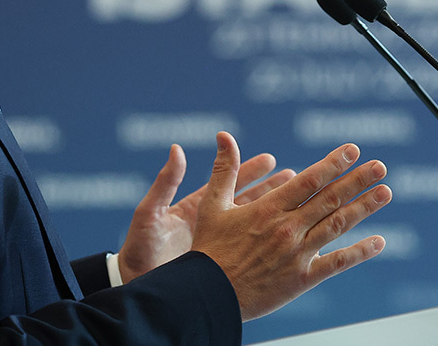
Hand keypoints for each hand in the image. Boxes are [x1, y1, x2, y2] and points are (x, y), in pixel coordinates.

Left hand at [117, 143, 294, 282]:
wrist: (136, 287)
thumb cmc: (139, 251)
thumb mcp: (151, 214)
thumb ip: (165, 183)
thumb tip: (177, 149)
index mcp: (196, 208)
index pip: (228, 185)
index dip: (249, 171)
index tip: (271, 159)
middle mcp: (211, 224)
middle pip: (247, 202)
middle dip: (271, 189)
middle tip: (295, 177)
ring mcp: (218, 245)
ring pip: (253, 226)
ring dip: (275, 214)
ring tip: (301, 203)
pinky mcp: (222, 264)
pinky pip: (250, 254)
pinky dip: (269, 246)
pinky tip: (290, 242)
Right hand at [191, 132, 391, 320]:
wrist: (207, 296)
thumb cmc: (209, 249)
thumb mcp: (212, 205)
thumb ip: (224, 169)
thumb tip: (223, 135)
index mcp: (269, 209)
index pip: (309, 181)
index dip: (333, 164)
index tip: (353, 151)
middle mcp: (287, 229)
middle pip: (329, 199)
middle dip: (357, 181)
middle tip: (380, 166)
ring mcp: (297, 254)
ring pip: (337, 226)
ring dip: (364, 208)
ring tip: (385, 192)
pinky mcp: (302, 279)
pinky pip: (336, 263)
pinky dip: (359, 252)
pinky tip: (379, 241)